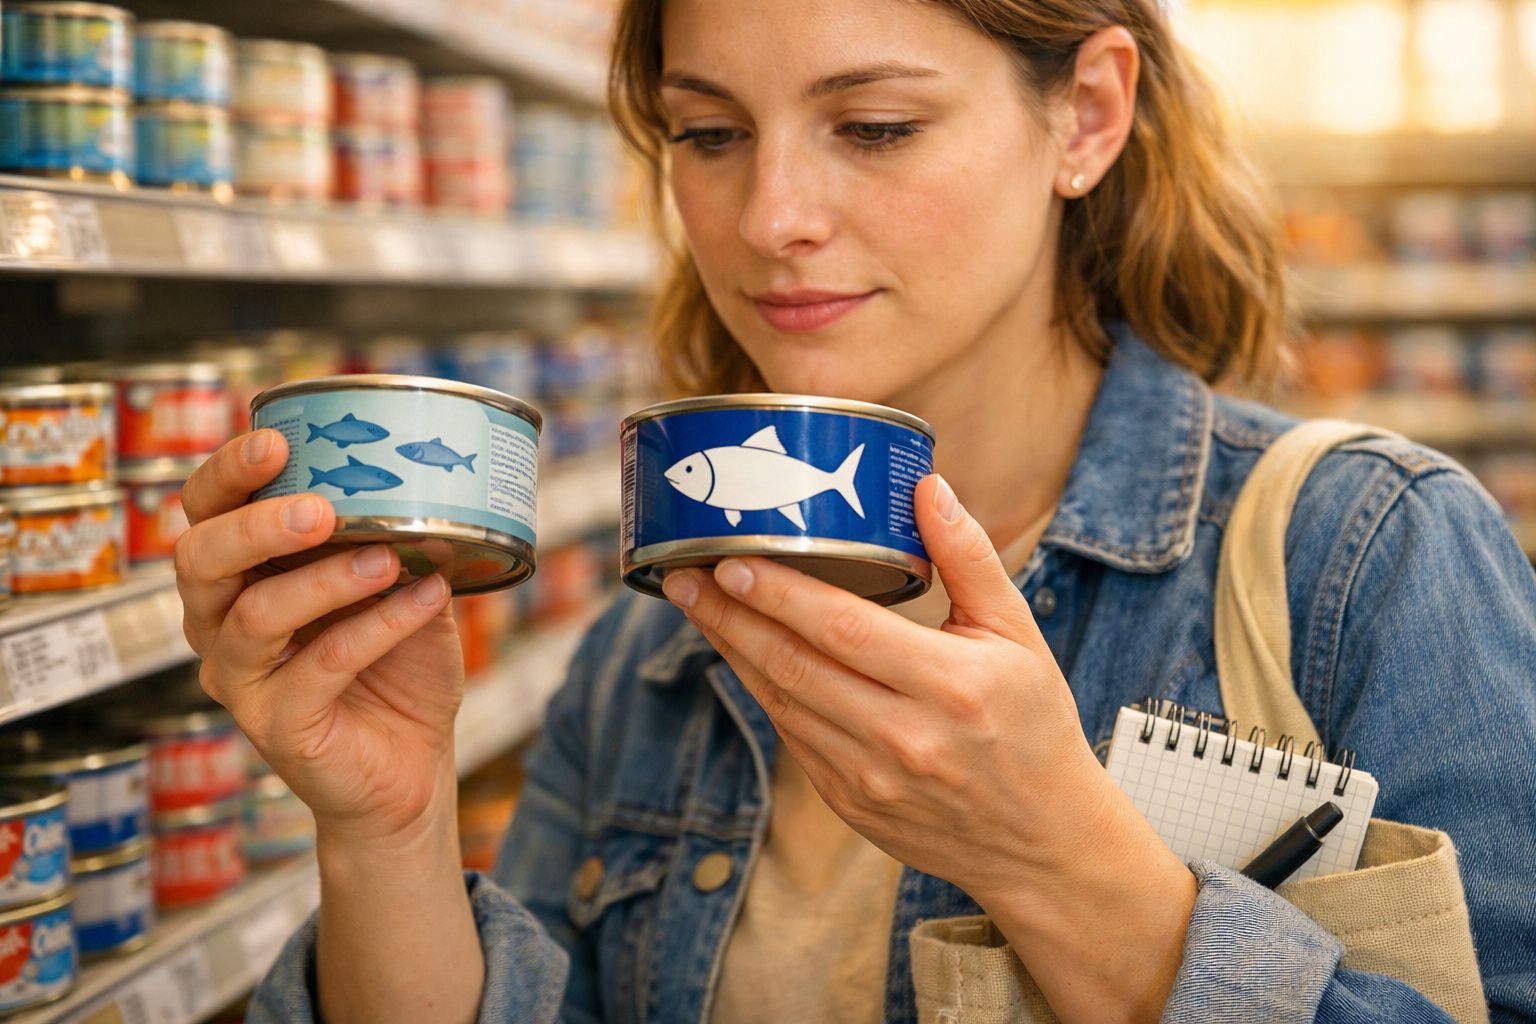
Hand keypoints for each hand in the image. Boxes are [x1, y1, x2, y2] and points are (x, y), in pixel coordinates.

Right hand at [176, 429, 462, 843]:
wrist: (411, 767)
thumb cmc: (397, 669)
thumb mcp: (400, 588)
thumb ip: (398, 540)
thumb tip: (429, 483)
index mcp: (238, 577)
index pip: (205, 513)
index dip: (228, 474)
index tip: (279, 441)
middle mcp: (219, 625)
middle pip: (200, 561)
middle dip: (256, 525)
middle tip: (320, 508)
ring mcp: (243, 680)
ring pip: (255, 616)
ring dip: (325, 580)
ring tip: (388, 559)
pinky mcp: (279, 726)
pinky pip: (321, 667)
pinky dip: (378, 627)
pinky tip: (426, 600)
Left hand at [662, 474, 1193, 1021]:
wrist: (1043, 840)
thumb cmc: (1033, 725)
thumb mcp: (1019, 634)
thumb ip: (969, 558)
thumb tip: (925, 487)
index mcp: (951, 686)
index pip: (842, 629)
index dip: (779, 594)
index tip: (732, 562)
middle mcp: (905, 737)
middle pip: (793, 666)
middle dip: (729, 617)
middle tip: (684, 576)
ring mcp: (871, 779)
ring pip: (781, 704)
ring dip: (733, 651)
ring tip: (698, 606)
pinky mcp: (850, 804)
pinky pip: (792, 738)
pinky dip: (762, 692)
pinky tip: (742, 654)